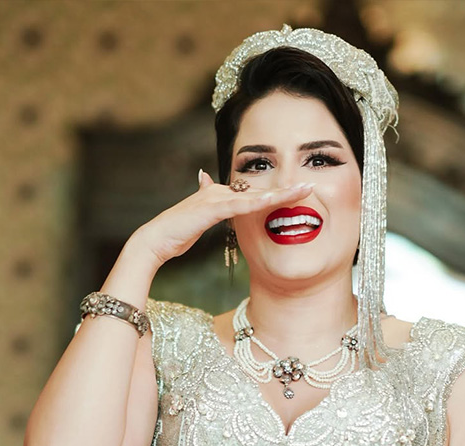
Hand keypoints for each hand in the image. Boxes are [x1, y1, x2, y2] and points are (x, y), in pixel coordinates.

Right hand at [131, 170, 314, 265]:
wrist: (153, 241)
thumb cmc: (174, 236)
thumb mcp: (197, 222)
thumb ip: (208, 209)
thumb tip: (211, 190)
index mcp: (218, 196)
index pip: (253, 193)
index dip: (275, 193)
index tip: (297, 193)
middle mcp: (218, 191)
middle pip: (258, 190)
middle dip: (286, 189)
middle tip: (311, 185)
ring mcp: (215, 198)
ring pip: (255, 194)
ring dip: (281, 193)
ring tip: (305, 190)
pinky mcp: (211, 208)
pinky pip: (241, 205)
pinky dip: (260, 203)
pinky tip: (277, 201)